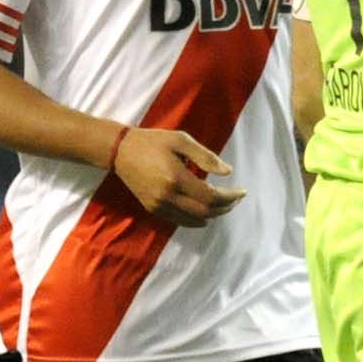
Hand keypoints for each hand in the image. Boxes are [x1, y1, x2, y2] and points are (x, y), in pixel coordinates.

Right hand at [111, 127, 242, 226]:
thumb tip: (228, 172)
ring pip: (193, 220)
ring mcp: (158, 205)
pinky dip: (196, 220)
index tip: (242, 191)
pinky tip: (205, 214)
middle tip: (235, 199)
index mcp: (175, 178)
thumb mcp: (181, 140)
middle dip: (224, 207)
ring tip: (224, 205)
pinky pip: (179, 221)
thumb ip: (206, 157)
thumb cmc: (153, 141)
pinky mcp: (152, 209)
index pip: (210, 197)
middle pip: (205, 212)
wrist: (120, 151)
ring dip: (213, 215)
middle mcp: (167, 196)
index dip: (229, 197)